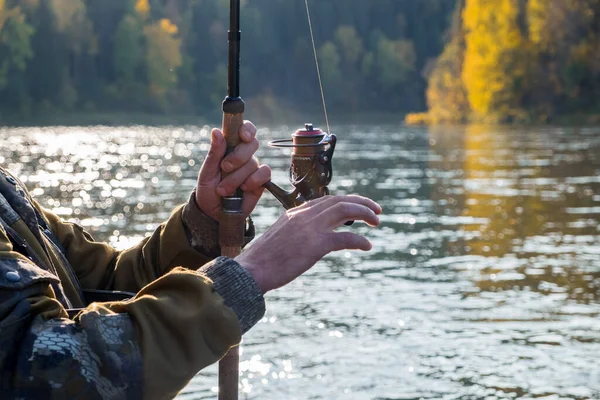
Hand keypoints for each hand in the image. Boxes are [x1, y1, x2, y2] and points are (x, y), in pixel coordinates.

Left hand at [195, 121, 270, 220]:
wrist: (213, 213)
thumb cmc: (208, 190)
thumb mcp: (206, 172)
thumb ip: (214, 153)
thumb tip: (216, 131)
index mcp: (230, 147)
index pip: (244, 129)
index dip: (247, 129)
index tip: (242, 136)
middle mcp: (244, 155)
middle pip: (252, 144)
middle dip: (238, 156)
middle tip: (224, 168)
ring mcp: (253, 168)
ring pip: (253, 163)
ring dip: (237, 177)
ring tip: (224, 190)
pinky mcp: (261, 181)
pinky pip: (264, 174)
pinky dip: (253, 181)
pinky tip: (244, 188)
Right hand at [236, 195, 381, 292]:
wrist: (252, 271)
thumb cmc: (263, 260)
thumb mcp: (280, 238)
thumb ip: (295, 233)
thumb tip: (307, 240)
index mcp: (295, 213)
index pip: (326, 200)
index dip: (346, 200)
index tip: (359, 206)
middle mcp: (304, 215)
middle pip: (339, 200)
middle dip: (361, 203)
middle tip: (376, 211)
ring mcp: (310, 228)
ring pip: (344, 210)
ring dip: (364, 213)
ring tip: (376, 222)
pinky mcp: (315, 245)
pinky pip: (345, 238)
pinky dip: (359, 240)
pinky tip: (367, 246)